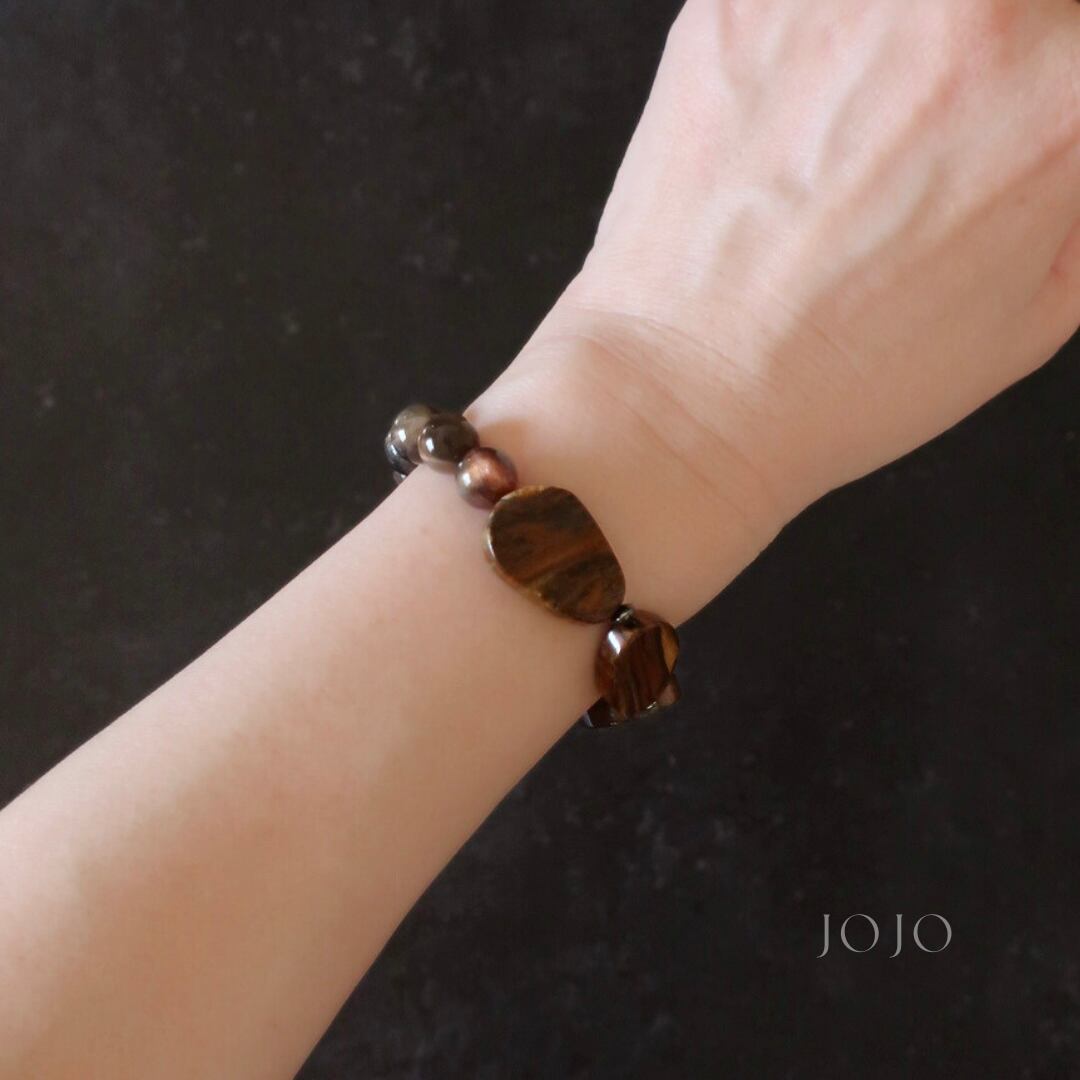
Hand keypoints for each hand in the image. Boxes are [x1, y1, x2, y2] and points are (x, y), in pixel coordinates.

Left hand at [549, 0, 1078, 519]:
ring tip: (846, 141)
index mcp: (1065, 93)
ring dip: (891, 50)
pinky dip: (808, 46)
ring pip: (907, 2)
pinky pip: (805, 3)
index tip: (1006, 127)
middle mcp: (971, 14)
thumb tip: (1067, 111)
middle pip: (1011, 8)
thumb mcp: (1037, 311)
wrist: (684, 392)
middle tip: (926, 143)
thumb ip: (1078, 184)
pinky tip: (787, 129)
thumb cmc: (839, 380)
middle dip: (987, 58)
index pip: (1076, 37)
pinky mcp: (742, 0)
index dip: (1044, 91)